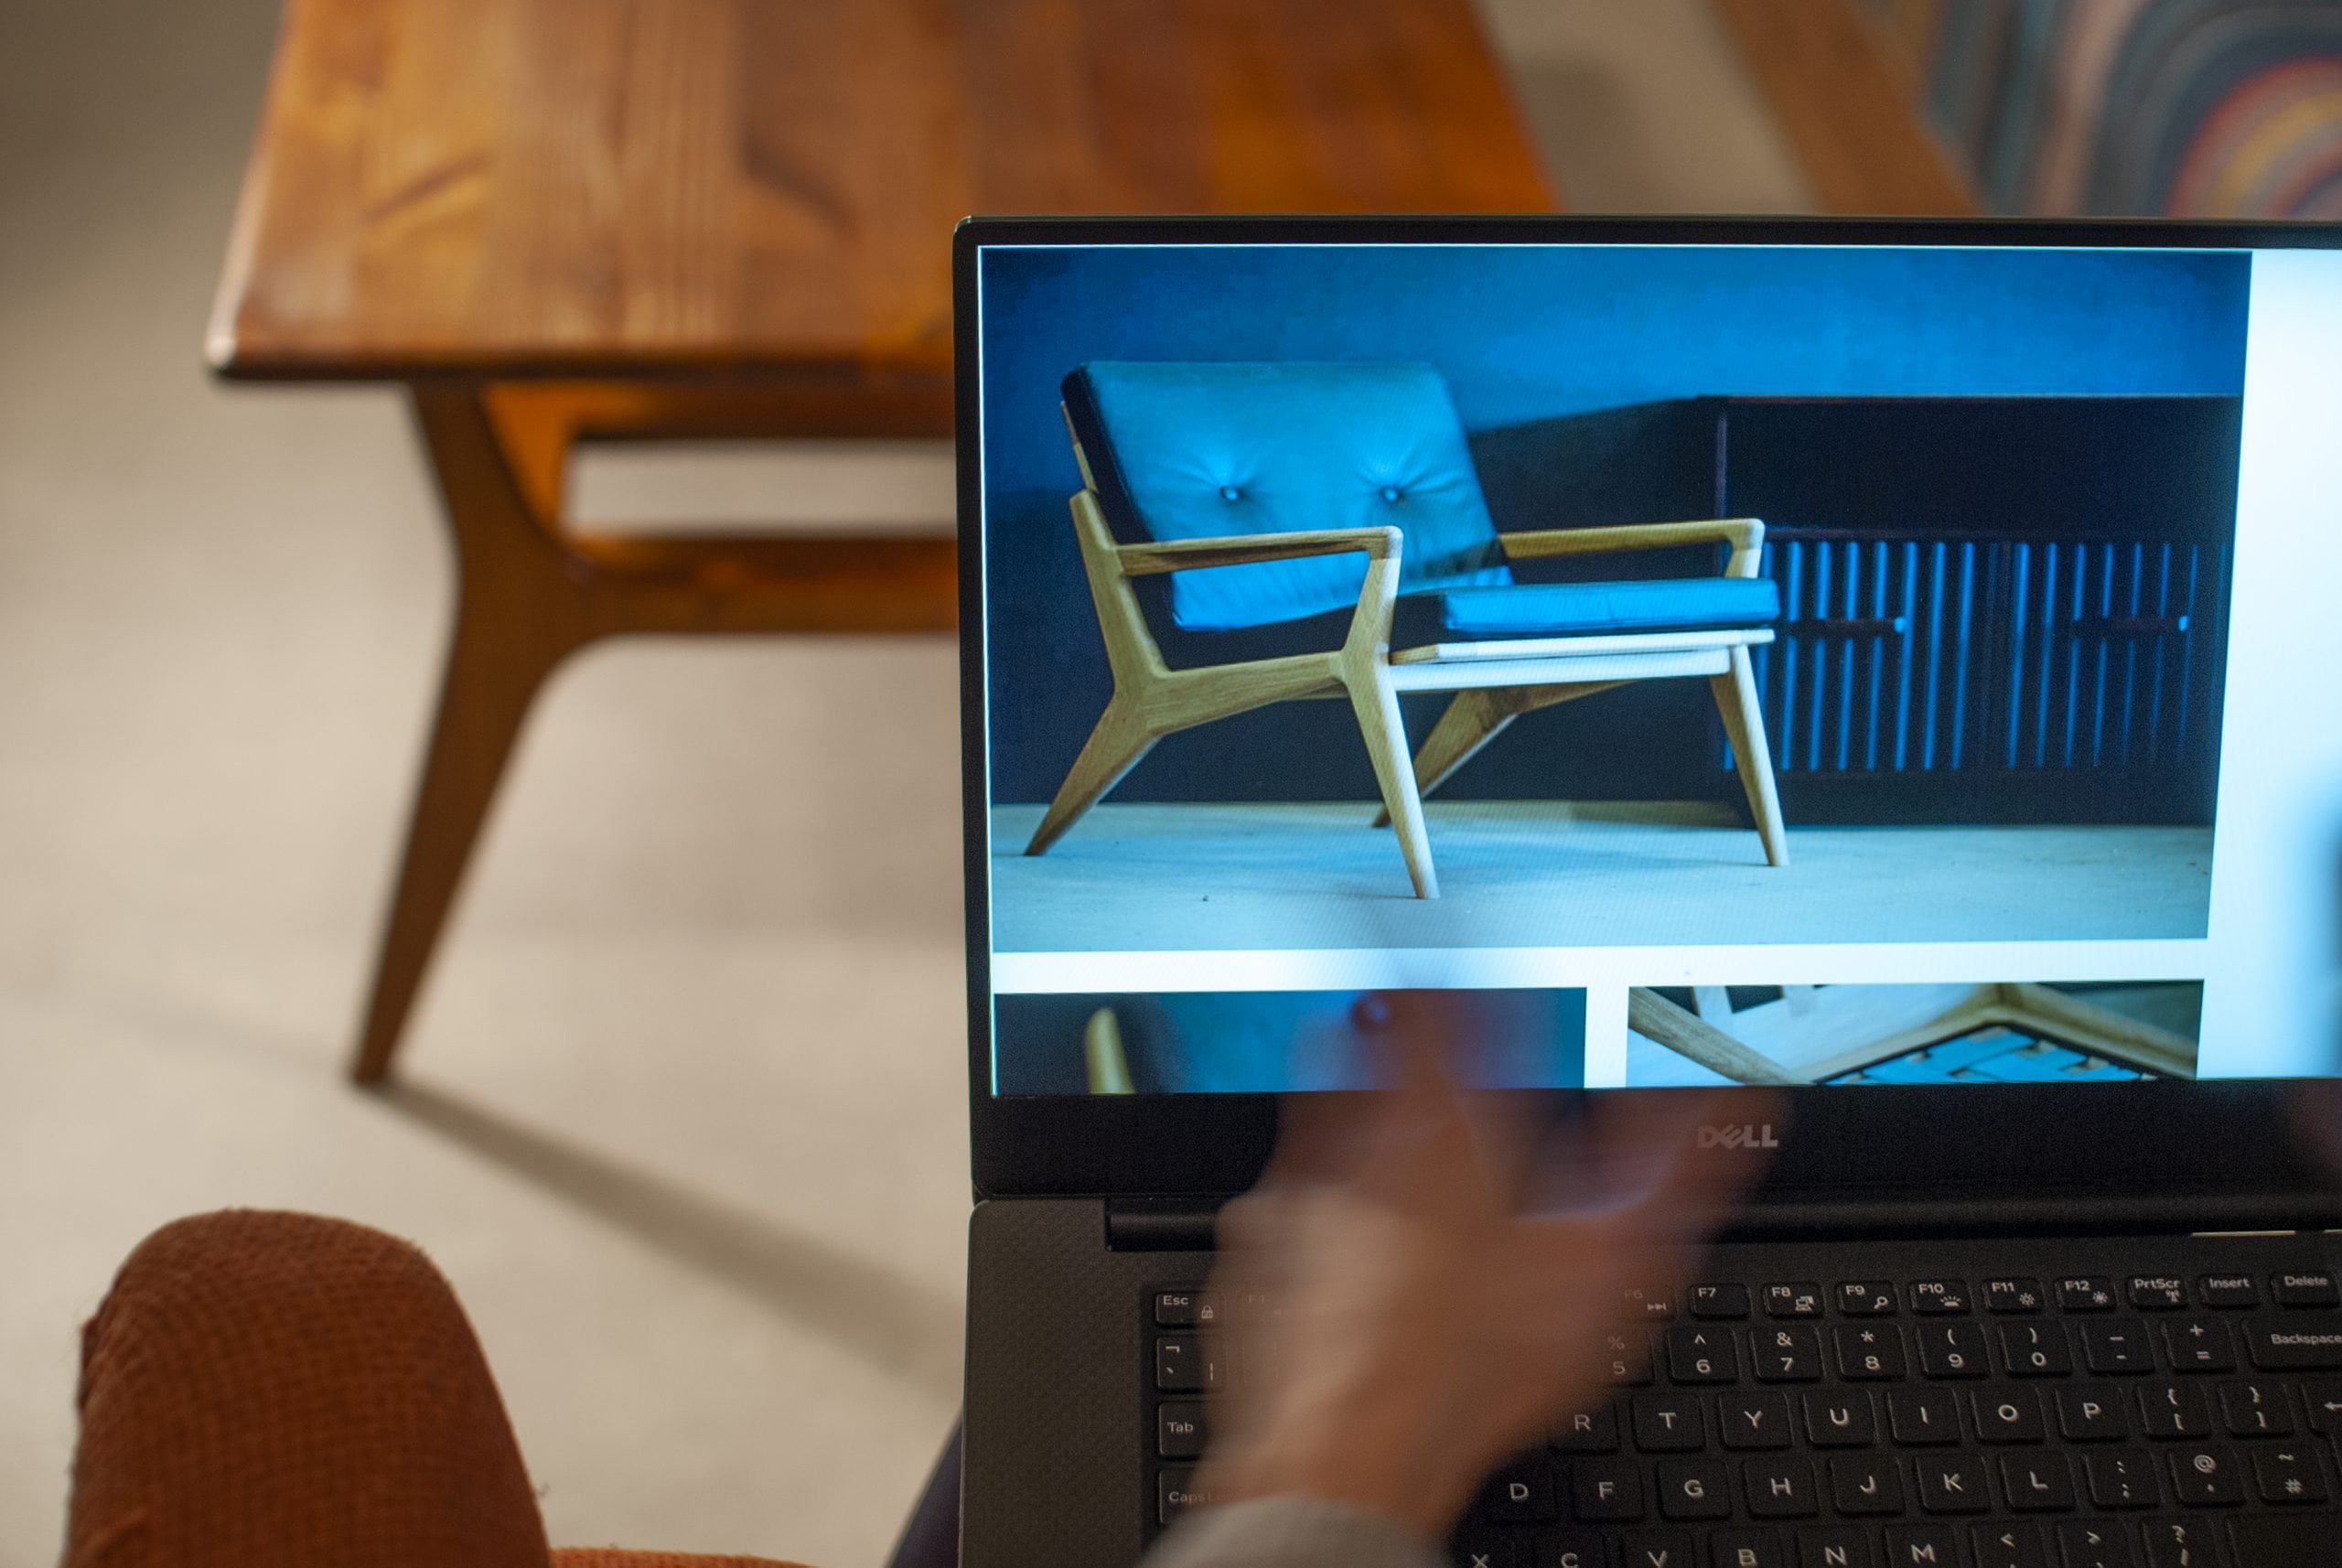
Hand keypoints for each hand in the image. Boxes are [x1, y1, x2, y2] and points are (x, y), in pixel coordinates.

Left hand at [1195, 992, 1777, 1540]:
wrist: (1348, 1462)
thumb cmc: (1472, 1367)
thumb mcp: (1608, 1268)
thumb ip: (1676, 1175)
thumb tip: (1732, 1115)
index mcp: (1436, 1120)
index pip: (1427, 995)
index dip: (1433, 961)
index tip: (1436, 947)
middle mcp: (1348, 1141)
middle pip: (1355, 1044)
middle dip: (1386, 1034)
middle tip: (1415, 1045)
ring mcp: (1286, 1197)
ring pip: (1313, 1123)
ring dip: (1351, 1126)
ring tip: (1399, 1172)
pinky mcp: (1248, 1258)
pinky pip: (1279, 1210)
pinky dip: (1316, 1218)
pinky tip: (1355, 1265)